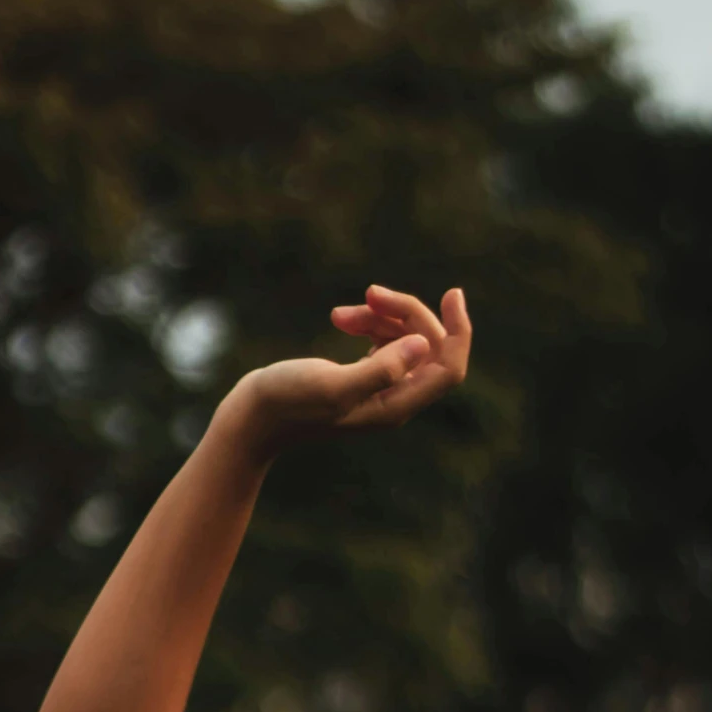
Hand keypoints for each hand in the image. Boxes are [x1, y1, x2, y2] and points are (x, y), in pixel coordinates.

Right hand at [220, 283, 470, 459]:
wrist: (253, 418)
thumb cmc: (287, 402)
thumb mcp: (333, 385)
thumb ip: (379, 369)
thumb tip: (422, 347)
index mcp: (395, 406)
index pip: (449, 369)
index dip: (458, 331)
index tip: (452, 293)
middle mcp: (393, 400)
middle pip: (427, 346)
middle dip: (405, 312)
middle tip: (368, 292)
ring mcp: (378, 388)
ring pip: (404, 338)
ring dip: (380, 314)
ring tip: (341, 313)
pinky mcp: (360, 376)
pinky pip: (384, 340)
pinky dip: (367, 322)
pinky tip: (340, 318)